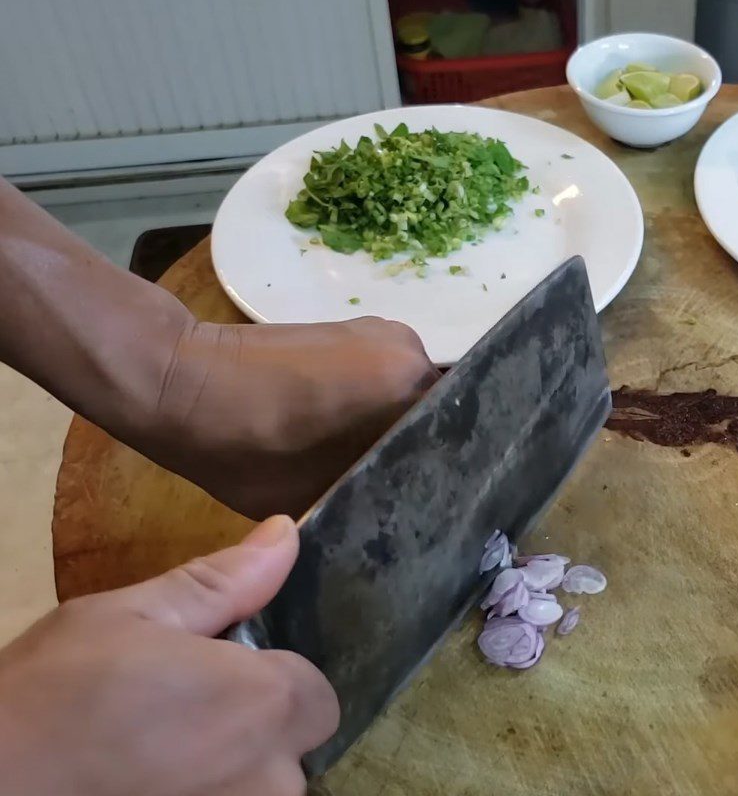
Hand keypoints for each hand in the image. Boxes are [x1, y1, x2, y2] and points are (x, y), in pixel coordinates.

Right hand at [0, 516, 338, 795]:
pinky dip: (202, 791)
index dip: (275, 678)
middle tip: (183, 707)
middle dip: (255, 726)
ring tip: (158, 746)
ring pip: (261, 789)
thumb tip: (285, 531)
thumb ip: (226, 580)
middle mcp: (269, 783)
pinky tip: (146, 778)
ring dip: (228, 769)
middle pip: (293, 748)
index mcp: (264, 706)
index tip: (223, 670)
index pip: (318, 692)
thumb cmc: (57, 690)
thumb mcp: (137, 614)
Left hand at [149, 317, 439, 518]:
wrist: (182, 381)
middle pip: (439, 410)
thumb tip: (404, 505)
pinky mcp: (352, 327)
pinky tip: (352, 433)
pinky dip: (378, 403)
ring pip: (411, 392)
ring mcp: (381, 330)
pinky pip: (385, 374)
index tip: (438, 506)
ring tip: (378, 465)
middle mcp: (409, 348)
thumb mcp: (315, 496)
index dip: (448, 473)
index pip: (459, 435)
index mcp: (406, 386)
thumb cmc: (243, 447)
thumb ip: (373, 495)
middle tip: (409, 493)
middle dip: (423, 448)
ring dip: (399, 425)